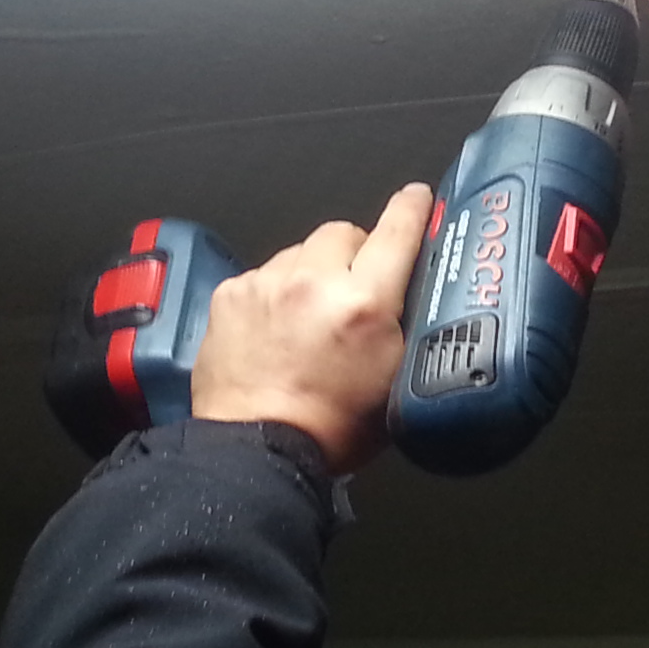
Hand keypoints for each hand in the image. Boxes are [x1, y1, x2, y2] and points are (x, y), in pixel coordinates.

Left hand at [190, 183, 435, 473]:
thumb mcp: (396, 378)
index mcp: (363, 303)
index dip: (411, 209)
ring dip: (310, 273)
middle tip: (352, 290)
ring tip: (308, 317)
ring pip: (299, 252)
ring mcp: (266, 284)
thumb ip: (404, 323)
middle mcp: (313, 282)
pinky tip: (275, 328)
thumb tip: (409, 288)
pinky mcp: (232, 294)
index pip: (396, 231)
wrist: (258, 449)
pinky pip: (263, 274)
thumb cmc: (331, 427)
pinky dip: (273, 292)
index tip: (416, 198)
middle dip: (352, 254)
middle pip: (342, 233)